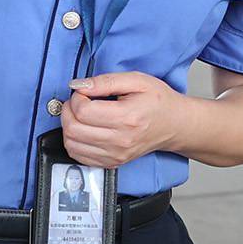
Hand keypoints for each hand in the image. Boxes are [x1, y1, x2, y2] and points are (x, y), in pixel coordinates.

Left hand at [61, 71, 187, 167]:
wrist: (174, 124)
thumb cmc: (158, 101)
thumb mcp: (137, 80)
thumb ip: (105, 81)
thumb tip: (78, 85)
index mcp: (127, 118)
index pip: (83, 111)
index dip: (76, 97)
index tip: (84, 92)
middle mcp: (120, 141)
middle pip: (74, 129)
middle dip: (68, 111)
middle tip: (78, 101)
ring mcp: (116, 155)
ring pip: (72, 144)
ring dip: (68, 126)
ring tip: (80, 115)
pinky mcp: (112, 163)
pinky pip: (79, 157)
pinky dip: (74, 142)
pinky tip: (84, 130)